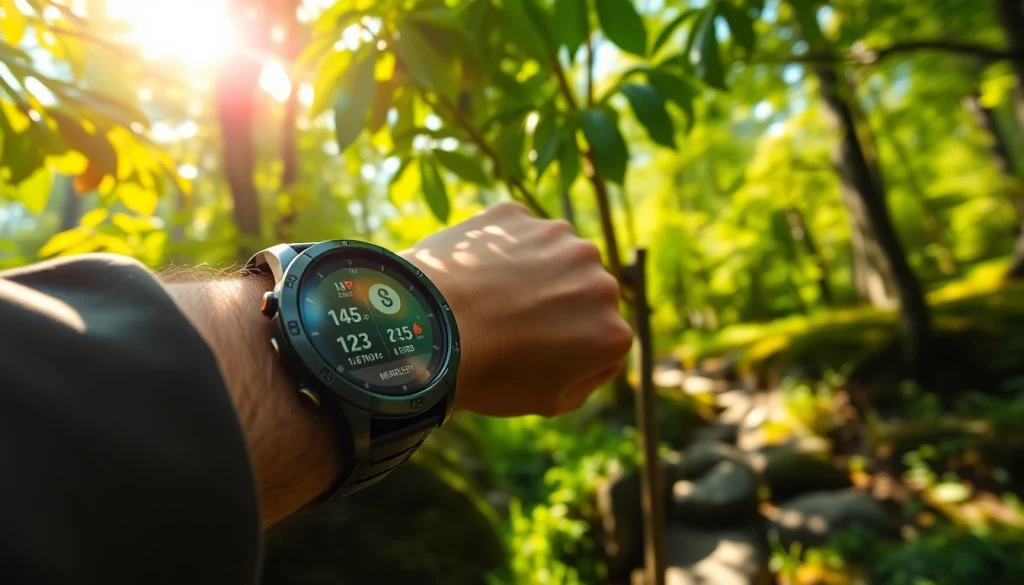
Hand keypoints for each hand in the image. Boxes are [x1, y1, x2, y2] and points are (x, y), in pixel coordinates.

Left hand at [401, 202, 632, 416]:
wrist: (430, 332)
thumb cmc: (489, 375)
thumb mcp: (549, 401)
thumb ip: (587, 378)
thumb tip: (599, 354)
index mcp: (613, 332)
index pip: (601, 338)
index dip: (568, 348)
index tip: (535, 354)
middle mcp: (598, 278)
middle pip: (583, 292)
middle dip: (558, 304)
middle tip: (511, 324)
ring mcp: (559, 239)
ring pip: (553, 256)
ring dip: (534, 271)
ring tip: (491, 299)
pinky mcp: (516, 216)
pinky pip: (514, 234)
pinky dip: (500, 250)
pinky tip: (475, 275)